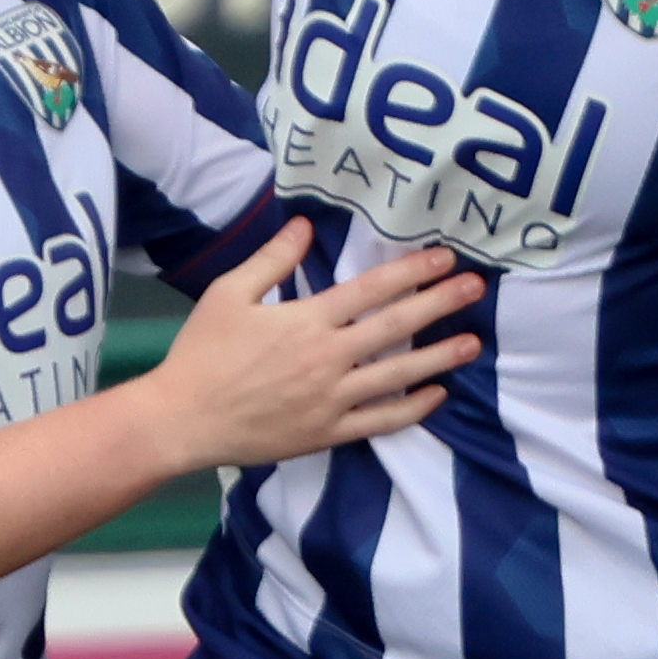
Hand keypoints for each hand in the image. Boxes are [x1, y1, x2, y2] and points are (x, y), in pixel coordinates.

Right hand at [140, 221, 472, 471]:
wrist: (182, 420)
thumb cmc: (202, 353)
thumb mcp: (228, 293)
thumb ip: (272, 259)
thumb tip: (305, 225)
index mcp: (306, 320)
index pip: (372, 289)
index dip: (412, 271)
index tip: (444, 258)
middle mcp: (327, 358)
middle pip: (396, 326)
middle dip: (440, 304)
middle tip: (475, 289)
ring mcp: (331, 399)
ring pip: (398, 374)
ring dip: (439, 357)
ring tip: (472, 343)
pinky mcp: (328, 433)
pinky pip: (381, 421)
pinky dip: (413, 408)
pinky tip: (437, 395)